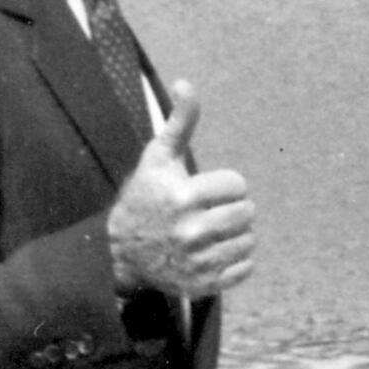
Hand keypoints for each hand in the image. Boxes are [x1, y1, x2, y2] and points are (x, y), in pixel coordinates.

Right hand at [108, 82, 255, 301]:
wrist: (119, 251)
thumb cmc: (145, 197)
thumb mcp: (158, 157)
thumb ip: (180, 121)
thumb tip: (186, 82)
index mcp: (182, 196)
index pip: (238, 184)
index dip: (227, 184)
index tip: (208, 190)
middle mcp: (189, 231)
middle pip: (247, 212)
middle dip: (234, 208)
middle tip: (213, 211)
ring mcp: (195, 261)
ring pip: (248, 241)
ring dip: (237, 234)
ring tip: (214, 232)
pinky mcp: (200, 286)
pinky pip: (244, 269)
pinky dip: (237, 261)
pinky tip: (216, 252)